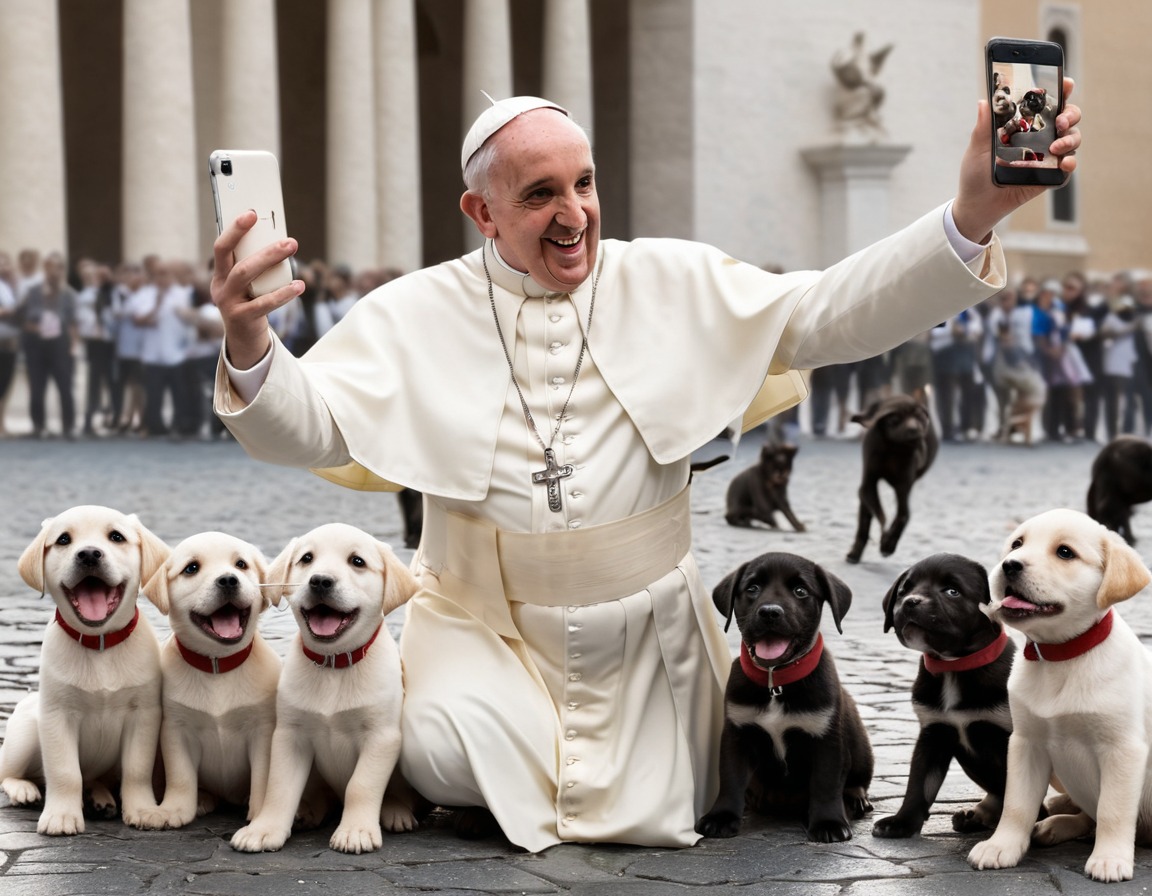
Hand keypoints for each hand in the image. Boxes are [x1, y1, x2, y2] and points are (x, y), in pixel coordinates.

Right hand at [211, 210, 303, 369]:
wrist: (245, 338)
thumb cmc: (251, 303)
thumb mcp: (250, 284)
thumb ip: (257, 265)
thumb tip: (280, 241)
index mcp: (220, 274)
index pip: (222, 247)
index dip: (234, 229)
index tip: (251, 214)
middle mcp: (220, 286)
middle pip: (236, 259)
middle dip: (258, 244)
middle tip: (287, 238)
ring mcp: (228, 303)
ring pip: (246, 275)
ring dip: (270, 259)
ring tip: (292, 248)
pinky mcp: (241, 318)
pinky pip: (263, 303)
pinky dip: (282, 294)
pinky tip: (298, 285)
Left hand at [952, 76, 1081, 243]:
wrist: (976, 205)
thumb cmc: (975, 174)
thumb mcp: (977, 149)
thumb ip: (983, 127)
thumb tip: (984, 101)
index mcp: (1024, 126)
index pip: (1046, 104)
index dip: (1060, 91)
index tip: (1066, 83)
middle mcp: (1039, 138)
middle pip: (1067, 118)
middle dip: (1070, 114)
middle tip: (1060, 121)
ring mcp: (1046, 157)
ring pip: (1072, 140)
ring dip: (1070, 139)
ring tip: (1056, 147)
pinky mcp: (1048, 177)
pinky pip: (1066, 169)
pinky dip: (1070, 164)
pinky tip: (1065, 164)